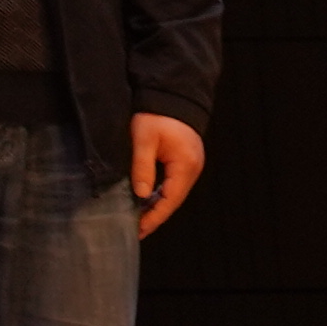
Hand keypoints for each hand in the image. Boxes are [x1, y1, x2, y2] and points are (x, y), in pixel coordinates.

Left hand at [128, 110, 207, 236]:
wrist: (170, 94)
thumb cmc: (156, 115)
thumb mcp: (143, 139)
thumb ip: (142, 167)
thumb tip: (141, 195)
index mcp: (185, 165)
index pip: (169, 200)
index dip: (154, 217)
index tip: (138, 231)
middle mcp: (192, 168)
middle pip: (173, 201)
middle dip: (154, 216)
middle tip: (135, 231)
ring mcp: (190, 165)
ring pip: (172, 193)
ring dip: (156, 206)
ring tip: (137, 220)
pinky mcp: (184, 160)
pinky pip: (172, 183)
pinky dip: (159, 194)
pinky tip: (145, 201)